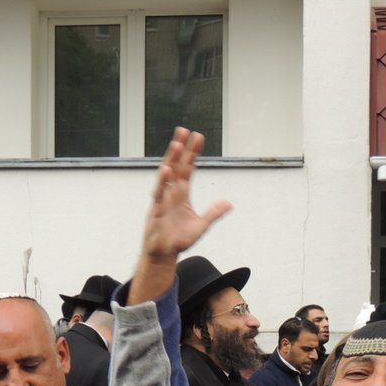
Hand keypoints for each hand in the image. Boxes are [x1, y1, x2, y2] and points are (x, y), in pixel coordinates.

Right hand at [130, 128, 231, 304]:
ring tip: (176, 144)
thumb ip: (213, 213)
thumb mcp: (201, 225)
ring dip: (171, 159)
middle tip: (185, 130)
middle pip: (176, 166)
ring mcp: (162, 200)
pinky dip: (163, 183)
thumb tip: (229, 203)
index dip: (192, 153)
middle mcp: (171, 193)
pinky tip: (167, 170)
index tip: (198, 137)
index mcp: (181, 193)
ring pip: (166, 176)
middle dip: (180, 149)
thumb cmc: (178, 239)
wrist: (164, 255)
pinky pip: (159, 194)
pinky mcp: (156, 211)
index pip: (187, 168)